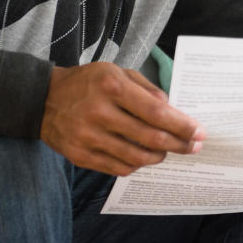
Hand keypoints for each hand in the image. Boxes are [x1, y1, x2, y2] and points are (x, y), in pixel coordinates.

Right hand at [40, 62, 205, 175]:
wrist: (42, 100)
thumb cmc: (89, 83)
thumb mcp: (118, 73)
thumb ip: (148, 90)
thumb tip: (175, 111)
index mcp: (112, 88)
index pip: (157, 113)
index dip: (183, 126)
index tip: (200, 133)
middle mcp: (99, 113)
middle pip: (151, 138)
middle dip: (180, 145)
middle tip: (195, 146)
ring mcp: (87, 137)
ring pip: (137, 158)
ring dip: (160, 157)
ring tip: (168, 151)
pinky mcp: (79, 156)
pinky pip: (118, 168)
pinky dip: (137, 165)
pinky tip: (144, 157)